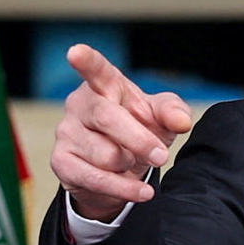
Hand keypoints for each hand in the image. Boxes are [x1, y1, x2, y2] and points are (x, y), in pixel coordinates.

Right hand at [51, 44, 193, 221]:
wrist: (120, 168)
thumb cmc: (139, 129)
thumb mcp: (161, 117)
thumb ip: (173, 112)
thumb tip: (182, 121)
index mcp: (105, 85)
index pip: (95, 69)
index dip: (86, 60)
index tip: (75, 52)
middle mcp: (80, 104)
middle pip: (108, 118)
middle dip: (139, 140)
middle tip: (162, 156)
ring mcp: (66, 133)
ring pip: (105, 155)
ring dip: (129, 164)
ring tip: (131, 162)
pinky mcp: (61, 162)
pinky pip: (96, 179)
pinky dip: (124, 189)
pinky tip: (141, 192)